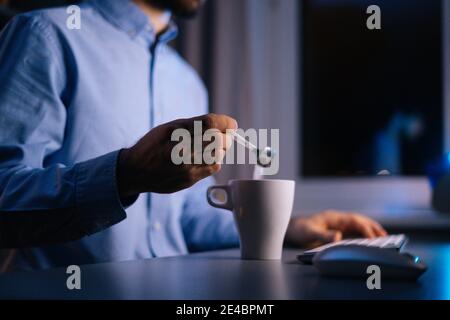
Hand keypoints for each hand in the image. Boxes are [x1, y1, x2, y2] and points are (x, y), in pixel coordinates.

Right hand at [117, 113, 236, 196]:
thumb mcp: (170, 127)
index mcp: (177, 133)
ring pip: (219, 155)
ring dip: (221, 149)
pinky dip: (214, 161)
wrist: (137, 171)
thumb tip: (224, 124)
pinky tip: (204, 158)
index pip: (211, 123)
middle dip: (226, 136)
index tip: (231, 124)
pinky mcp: (190, 179)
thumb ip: (196, 124)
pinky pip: (213, 168)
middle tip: (224, 135)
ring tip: (211, 146)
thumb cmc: (155, 144)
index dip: (226, 122)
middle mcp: (183, 150)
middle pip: (219, 140)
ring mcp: (187, 167)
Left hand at [285, 210, 387, 247]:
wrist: (291, 229)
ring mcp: (338, 224)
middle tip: (386, 236)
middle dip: (373, 227)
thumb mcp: (309, 233)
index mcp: (333, 217)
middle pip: (359, 220)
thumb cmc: (299, 229)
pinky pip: (353, 230)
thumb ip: (323, 235)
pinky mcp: (336, 229)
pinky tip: (369, 239)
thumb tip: (338, 236)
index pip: (354, 221)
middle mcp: (338, 219)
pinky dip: (364, 233)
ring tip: (383, 237)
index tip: (373, 239)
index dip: (365, 229)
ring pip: (358, 224)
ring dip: (370, 229)